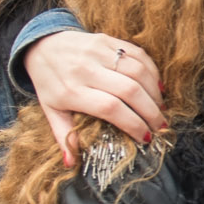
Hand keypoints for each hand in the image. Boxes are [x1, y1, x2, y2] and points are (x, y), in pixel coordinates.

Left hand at [23, 30, 164, 166]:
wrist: (42, 44)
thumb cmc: (49, 82)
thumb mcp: (51, 110)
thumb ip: (63, 136)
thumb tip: (71, 163)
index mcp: (71, 91)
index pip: (110, 108)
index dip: (132, 123)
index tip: (145, 137)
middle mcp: (86, 70)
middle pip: (129, 90)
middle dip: (150, 112)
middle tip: (160, 126)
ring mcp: (98, 51)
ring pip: (137, 71)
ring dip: (154, 92)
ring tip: (160, 109)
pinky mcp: (108, 39)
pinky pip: (138, 54)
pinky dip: (152, 71)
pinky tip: (157, 87)